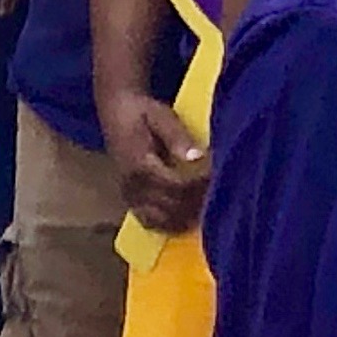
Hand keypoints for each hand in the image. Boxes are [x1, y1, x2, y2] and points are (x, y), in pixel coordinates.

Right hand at [104, 91, 210, 235]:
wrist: (115, 111)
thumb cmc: (141, 112)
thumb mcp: (160, 115)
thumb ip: (176, 136)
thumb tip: (196, 156)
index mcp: (139, 163)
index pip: (176, 185)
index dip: (201, 185)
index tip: (219, 176)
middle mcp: (132, 184)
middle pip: (171, 206)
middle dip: (198, 203)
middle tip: (222, 194)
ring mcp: (129, 194)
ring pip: (160, 219)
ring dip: (186, 218)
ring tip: (207, 208)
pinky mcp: (129, 198)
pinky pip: (149, 221)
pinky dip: (168, 225)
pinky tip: (185, 220)